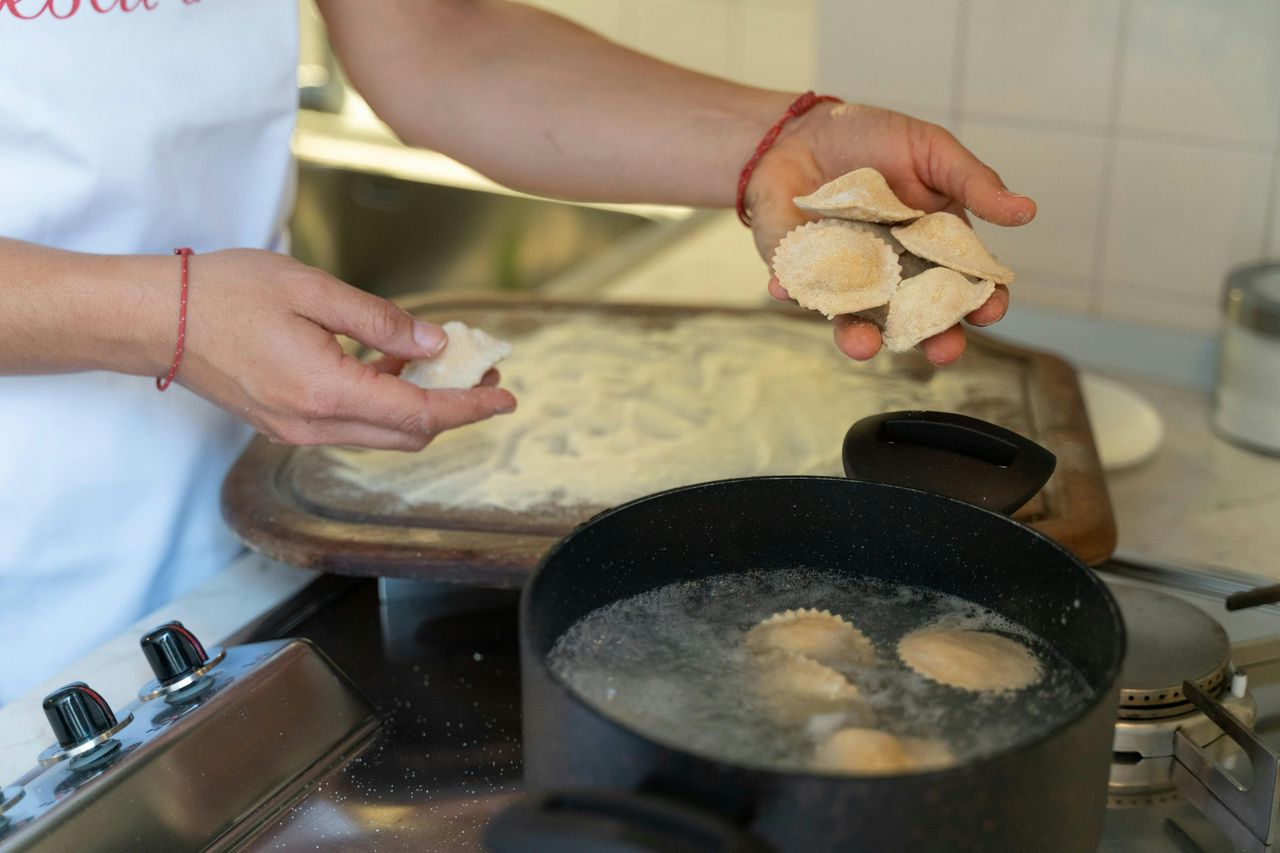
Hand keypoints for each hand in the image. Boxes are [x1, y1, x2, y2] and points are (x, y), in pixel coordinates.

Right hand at [174, 249, 514, 449]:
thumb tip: (434, 346)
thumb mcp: (313, 290)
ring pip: (380, 433)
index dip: (470, 408)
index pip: (419, 415)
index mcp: (325, 393)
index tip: (506, 398)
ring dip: (417, 406)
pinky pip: (350, 425)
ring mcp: (295, 431)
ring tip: (443, 364)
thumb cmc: (224, 293)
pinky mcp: (284, 424)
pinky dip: (382, 402)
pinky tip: (391, 365)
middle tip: (481, 373)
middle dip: (453, 409)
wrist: (154, 319)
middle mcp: (312, 426)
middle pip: (407, 435)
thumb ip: (380, 321)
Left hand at [744, 103, 1035, 364]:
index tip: (990, 309)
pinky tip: (782, 288)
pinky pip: (796, 290)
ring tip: (863, 344)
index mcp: (932, 250)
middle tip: (943, 350)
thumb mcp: (930, 152)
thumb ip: (972, 183)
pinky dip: (789, 291)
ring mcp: (846, 280)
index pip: (966, 286)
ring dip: (859, 338)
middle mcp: (892, 276)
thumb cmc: (872, 140)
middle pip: (919, 320)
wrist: (802, 130)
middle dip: (933, 339)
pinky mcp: (799, 273)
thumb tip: (1027, 211)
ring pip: (857, 321)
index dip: (982, 303)